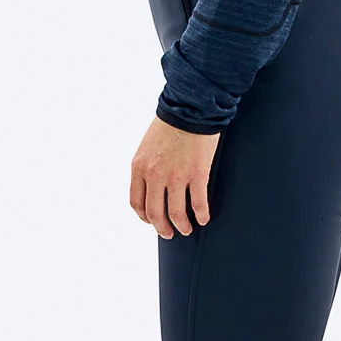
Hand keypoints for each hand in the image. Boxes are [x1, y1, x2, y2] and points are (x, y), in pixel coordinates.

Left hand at [130, 115, 218, 236]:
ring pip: (176, 213)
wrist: (191, 107)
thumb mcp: (147, 145)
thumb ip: (146, 166)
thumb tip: (152, 185)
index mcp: (139, 167)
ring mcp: (176, 176)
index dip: (144, 217)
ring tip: (188, 229)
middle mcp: (154, 175)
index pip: (136, 202)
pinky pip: (198, 204)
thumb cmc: (170, 123)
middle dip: (162, 228)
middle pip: (155, 213)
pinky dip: (201, 215)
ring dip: (182, 226)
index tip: (152, 221)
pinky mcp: (197, 174)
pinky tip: (204, 218)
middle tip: (169, 233)